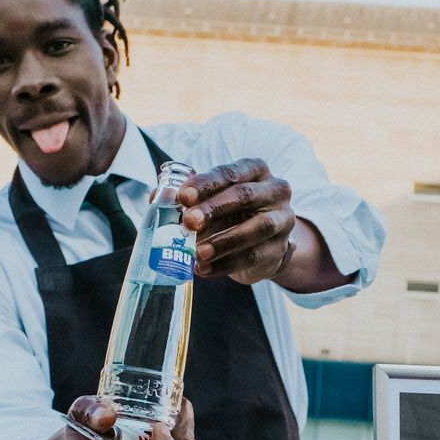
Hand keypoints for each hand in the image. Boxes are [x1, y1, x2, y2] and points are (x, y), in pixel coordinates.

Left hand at [177, 159, 295, 285]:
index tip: (183, 196)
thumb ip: (185, 197)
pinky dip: (226, 264)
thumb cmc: (230, 214)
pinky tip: (205, 269)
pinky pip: (254, 256)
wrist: (262, 244)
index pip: (230, 172)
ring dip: (224, 241)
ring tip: (197, 252)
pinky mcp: (281, 248)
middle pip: (245, 195)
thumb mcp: (210, 201)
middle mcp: (274, 190)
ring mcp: (283, 220)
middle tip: (188, 222)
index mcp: (255, 170)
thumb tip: (156, 196)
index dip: (206, 184)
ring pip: (257, 228)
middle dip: (214, 209)